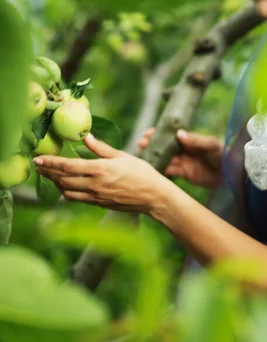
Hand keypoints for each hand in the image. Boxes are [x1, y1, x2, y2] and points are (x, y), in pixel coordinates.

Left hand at [34, 133, 165, 212]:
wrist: (153, 197)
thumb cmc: (142, 173)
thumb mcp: (122, 156)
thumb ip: (101, 148)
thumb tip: (85, 136)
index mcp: (100, 170)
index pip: (68, 166)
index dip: (50, 163)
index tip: (38, 159)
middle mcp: (95, 185)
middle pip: (62, 179)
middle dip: (48, 172)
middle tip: (38, 166)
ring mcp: (95, 196)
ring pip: (66, 191)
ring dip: (55, 183)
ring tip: (49, 174)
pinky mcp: (98, 204)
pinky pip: (76, 198)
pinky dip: (66, 191)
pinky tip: (64, 184)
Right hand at [138, 128, 222, 188]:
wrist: (232, 174)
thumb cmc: (223, 155)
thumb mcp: (211, 145)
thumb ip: (196, 140)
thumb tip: (179, 134)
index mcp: (190, 140)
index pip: (171, 135)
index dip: (160, 133)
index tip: (148, 132)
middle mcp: (185, 150)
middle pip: (165, 146)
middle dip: (153, 143)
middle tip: (141, 142)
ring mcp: (184, 162)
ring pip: (165, 158)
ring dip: (154, 155)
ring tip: (142, 153)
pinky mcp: (185, 174)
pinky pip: (170, 171)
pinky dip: (161, 168)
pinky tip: (151, 167)